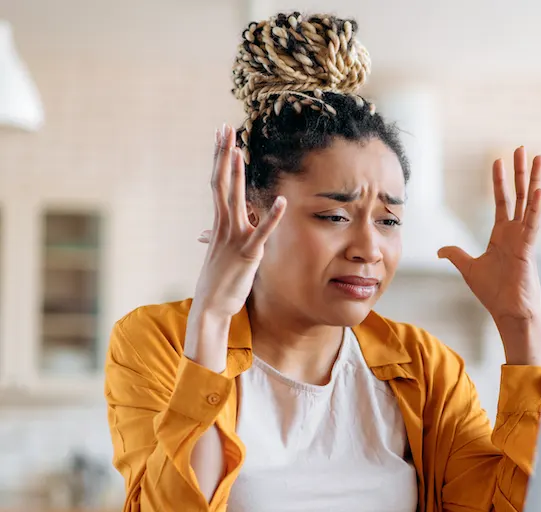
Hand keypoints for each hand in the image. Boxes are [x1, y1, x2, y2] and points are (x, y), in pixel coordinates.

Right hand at [192, 123, 285, 318]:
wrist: (211, 307)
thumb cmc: (220, 282)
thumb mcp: (225, 253)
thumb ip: (230, 236)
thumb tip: (233, 227)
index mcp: (221, 224)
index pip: (218, 183)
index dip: (221, 159)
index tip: (222, 137)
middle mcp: (225, 225)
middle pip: (222, 182)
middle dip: (224, 154)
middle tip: (224, 128)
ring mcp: (235, 238)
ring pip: (235, 200)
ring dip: (238, 175)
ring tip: (240, 150)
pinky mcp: (248, 254)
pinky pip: (262, 232)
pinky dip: (272, 217)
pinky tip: (282, 201)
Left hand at [438, 147, 540, 325]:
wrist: (509, 312)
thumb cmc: (494, 293)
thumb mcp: (468, 268)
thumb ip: (456, 254)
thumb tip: (440, 250)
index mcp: (502, 235)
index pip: (502, 201)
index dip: (499, 181)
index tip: (498, 161)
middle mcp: (515, 232)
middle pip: (518, 194)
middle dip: (519, 171)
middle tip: (521, 148)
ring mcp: (523, 238)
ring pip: (529, 202)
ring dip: (533, 179)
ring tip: (538, 157)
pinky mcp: (528, 248)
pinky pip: (533, 223)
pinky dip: (536, 207)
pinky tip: (540, 189)